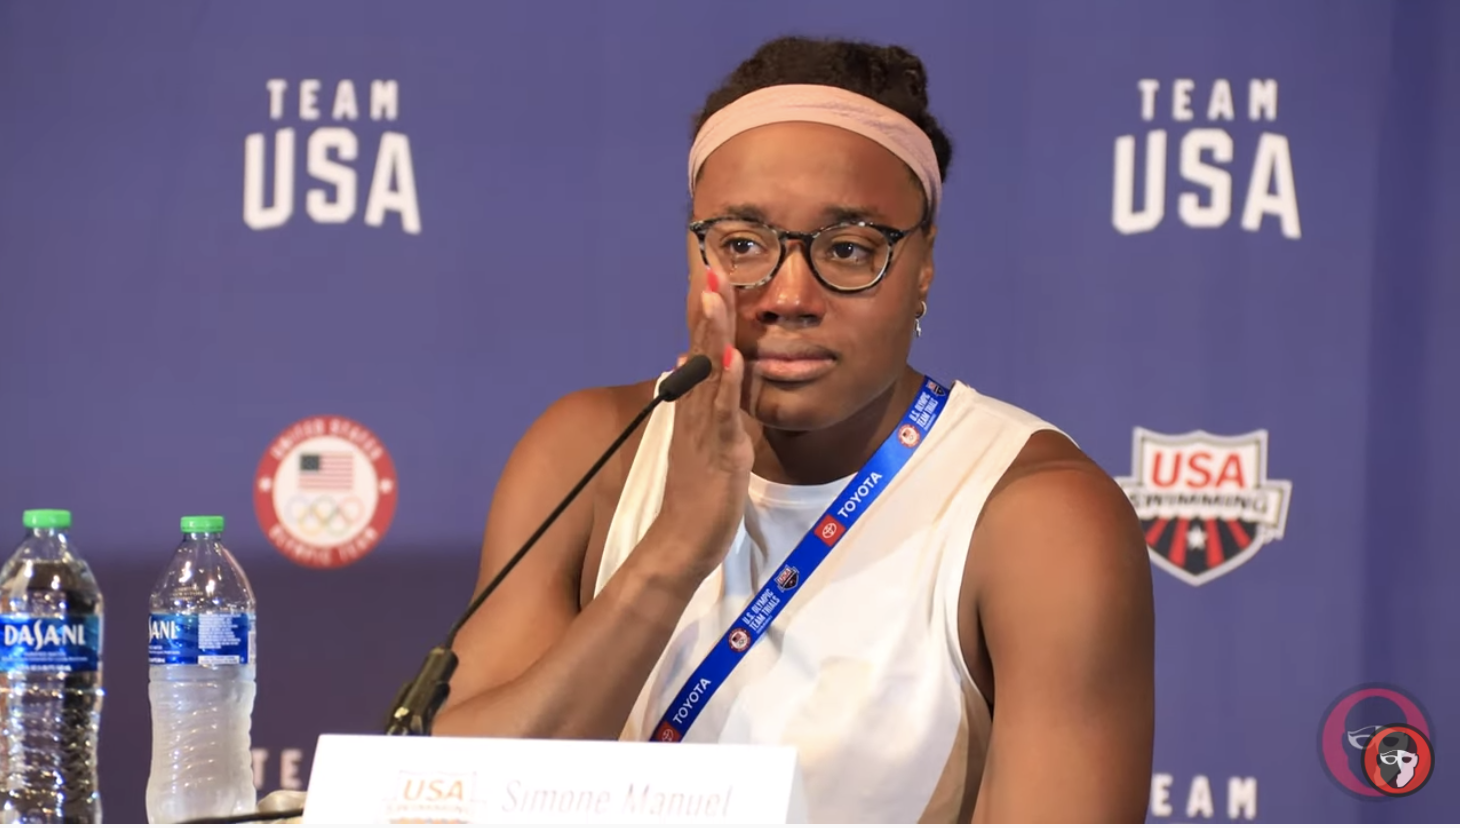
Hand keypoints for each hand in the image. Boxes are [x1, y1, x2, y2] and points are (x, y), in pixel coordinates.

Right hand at [656, 268, 752, 579]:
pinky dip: (726, 385)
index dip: (705, 314)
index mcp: (695, 409)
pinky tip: (731, 359)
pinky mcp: (719, 453)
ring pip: (708, 375)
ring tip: (716, 299)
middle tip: (710, 269)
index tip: (712, 275)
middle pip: (699, 352)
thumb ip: (704, 404)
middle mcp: (695, 413)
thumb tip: (691, 365)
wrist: (683, 542)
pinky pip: (723, 415)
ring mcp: (705, 431)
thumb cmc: (698, 495)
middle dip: (706, 310)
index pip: (699, 351)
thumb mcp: (704, 441)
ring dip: (712, 335)